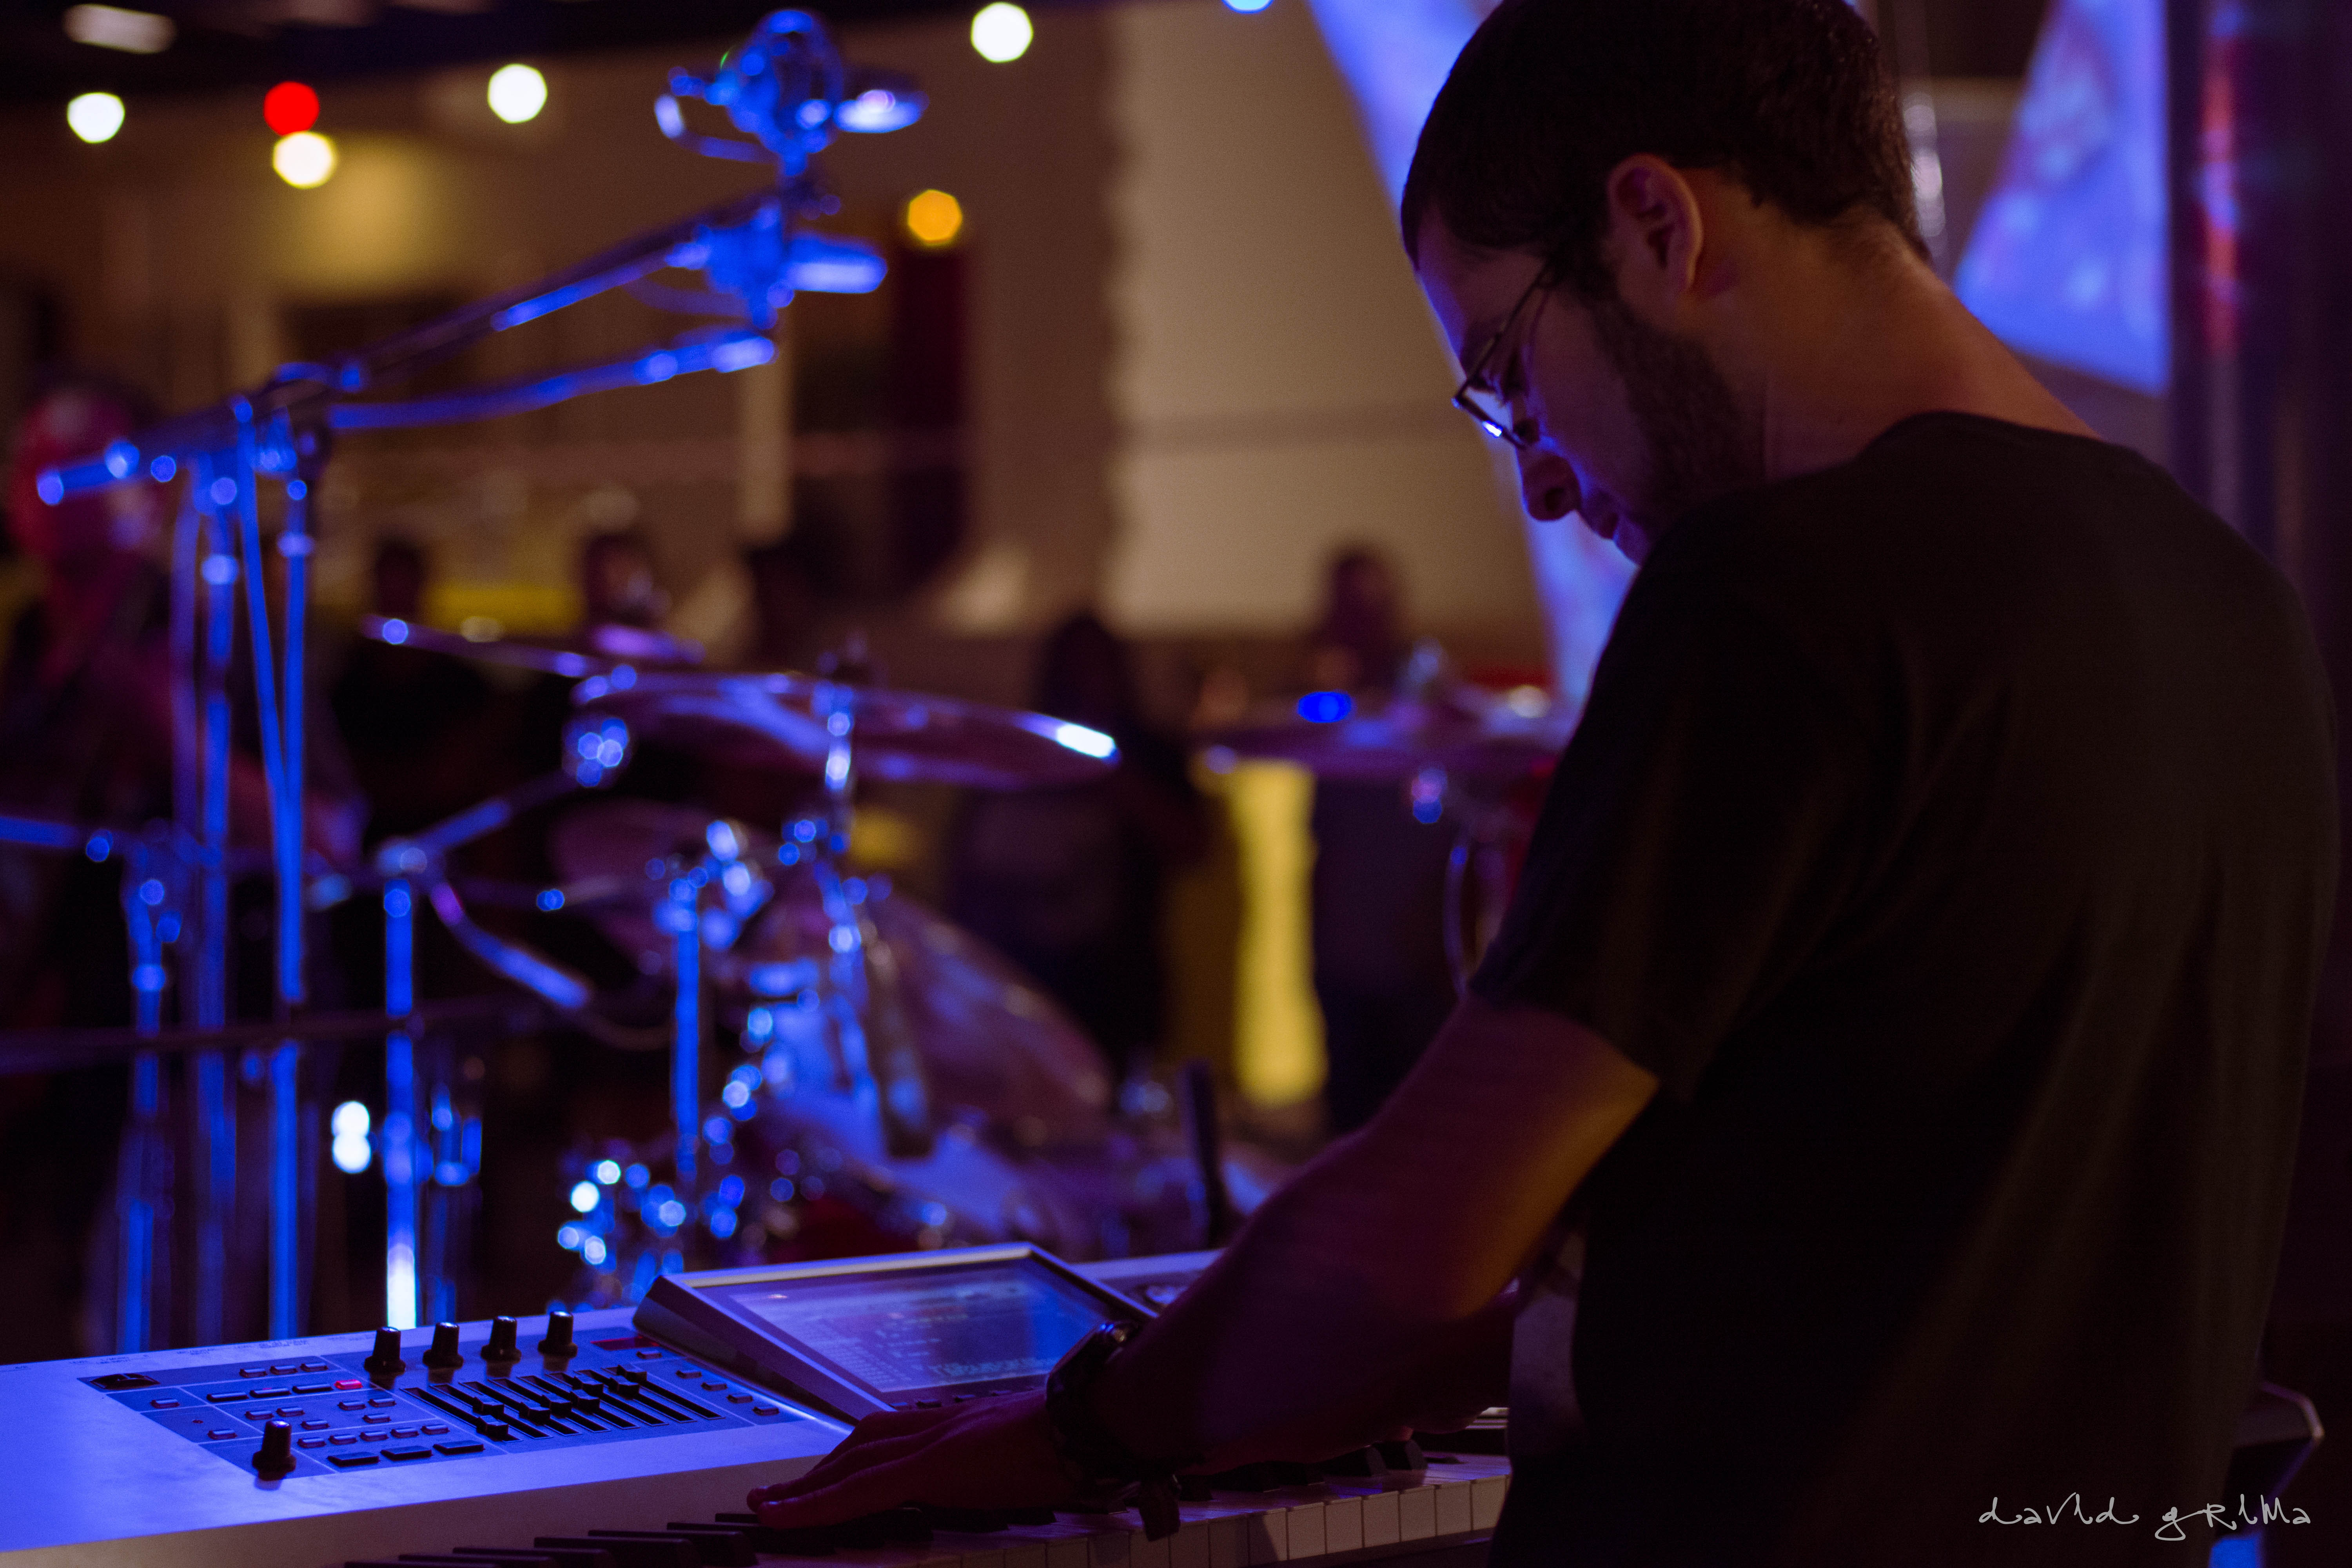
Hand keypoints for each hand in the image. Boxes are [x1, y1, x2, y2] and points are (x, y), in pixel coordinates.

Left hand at [749, 1391, 1075, 1525]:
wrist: (1099, 1420)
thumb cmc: (1082, 1439)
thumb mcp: (1034, 1455)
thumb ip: (1007, 1466)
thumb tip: (1013, 1481)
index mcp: (962, 1426)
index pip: (890, 1436)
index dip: (849, 1456)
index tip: (820, 1475)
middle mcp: (941, 1426)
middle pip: (861, 1444)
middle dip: (817, 1471)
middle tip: (775, 1494)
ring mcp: (936, 1441)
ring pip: (851, 1460)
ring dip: (807, 1485)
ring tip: (771, 1506)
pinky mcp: (935, 1465)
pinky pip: (861, 1489)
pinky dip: (818, 1503)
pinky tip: (785, 1516)